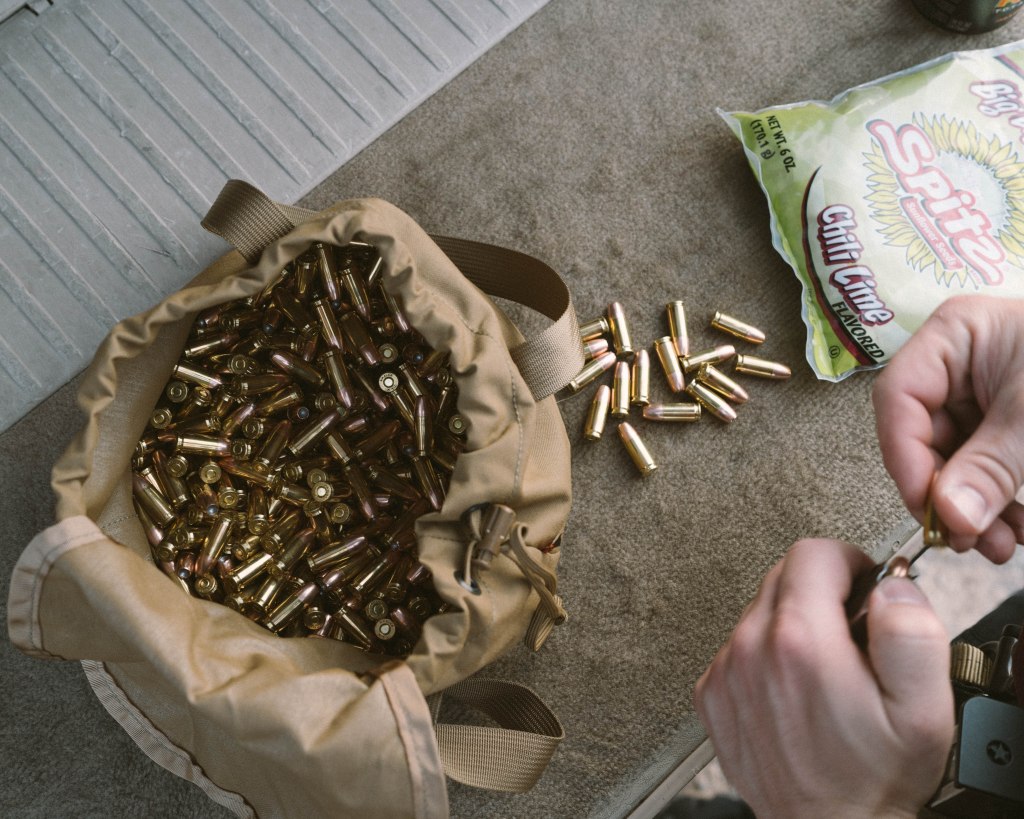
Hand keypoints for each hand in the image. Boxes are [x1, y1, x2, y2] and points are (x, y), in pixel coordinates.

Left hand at [694, 539, 952, 818]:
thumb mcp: (922, 709)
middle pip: (783, 575)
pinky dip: (765, 654)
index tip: (865, 586)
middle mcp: (752, 650)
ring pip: (759, 610)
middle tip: (853, 634)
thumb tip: (890, 587)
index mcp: (802, 642)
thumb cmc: (872, 778)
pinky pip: (738, 645)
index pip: (812, 553)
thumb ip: (910, 633)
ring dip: (793, 624)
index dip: (849, 562)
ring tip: (825, 669)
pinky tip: (793, 688)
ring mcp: (725, 672)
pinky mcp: (711, 694)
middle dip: (823, 591)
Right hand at [873, 295, 1023, 561]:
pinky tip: (1016, 528)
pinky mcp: (1006, 424)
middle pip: (923, 436)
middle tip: (967, 537)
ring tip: (999, 544)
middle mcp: (958, 364)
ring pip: (953, 461)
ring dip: (973, 508)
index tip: (928, 506)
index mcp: (955, 335)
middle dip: (949, 494)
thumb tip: (949, 517)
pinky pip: (983, 468)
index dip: (905, 456)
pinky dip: (998, 502)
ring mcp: (982, 395)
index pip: (900, 399)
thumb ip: (991, 466)